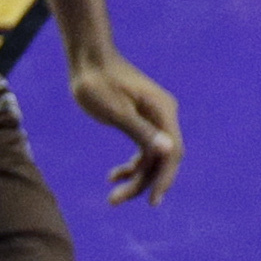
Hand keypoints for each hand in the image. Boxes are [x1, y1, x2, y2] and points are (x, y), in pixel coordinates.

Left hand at [67, 46, 182, 204]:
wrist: (88, 59)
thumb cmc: (98, 83)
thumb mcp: (116, 111)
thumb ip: (142, 132)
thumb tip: (169, 151)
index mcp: (162, 112)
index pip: (172, 152)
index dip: (164, 179)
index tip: (152, 202)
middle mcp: (163, 115)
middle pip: (162, 158)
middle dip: (143, 182)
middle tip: (114, 201)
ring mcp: (153, 117)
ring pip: (151, 156)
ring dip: (136, 177)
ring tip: (112, 194)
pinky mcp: (140, 118)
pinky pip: (143, 148)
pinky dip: (132, 164)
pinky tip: (114, 175)